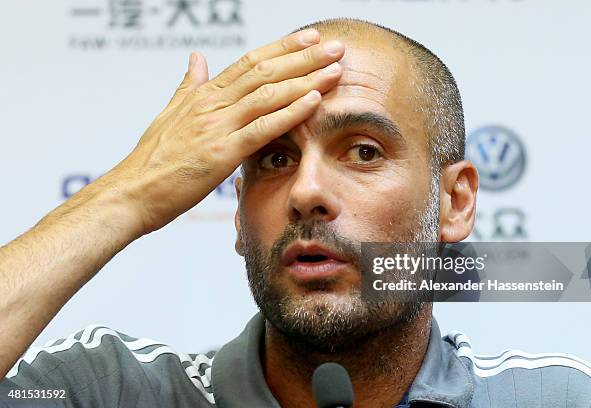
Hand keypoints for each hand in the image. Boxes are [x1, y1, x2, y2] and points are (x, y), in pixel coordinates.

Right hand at [100, 29, 343, 234]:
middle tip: (335, 46)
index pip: (250, 62)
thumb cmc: (151, 160)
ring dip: (305, 79)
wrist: (131, 193)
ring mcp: (217, 127)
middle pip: (265, 71)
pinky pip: (261, 129)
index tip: (309, 37)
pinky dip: (290, 113)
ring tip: (335, 68)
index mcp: (203, 95)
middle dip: (304, 57)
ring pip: (268, 94)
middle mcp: (212, 104)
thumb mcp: (170, 114)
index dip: (282, 48)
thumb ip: (188, 85)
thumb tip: (196, 57)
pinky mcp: (221, 154)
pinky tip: (315, 101)